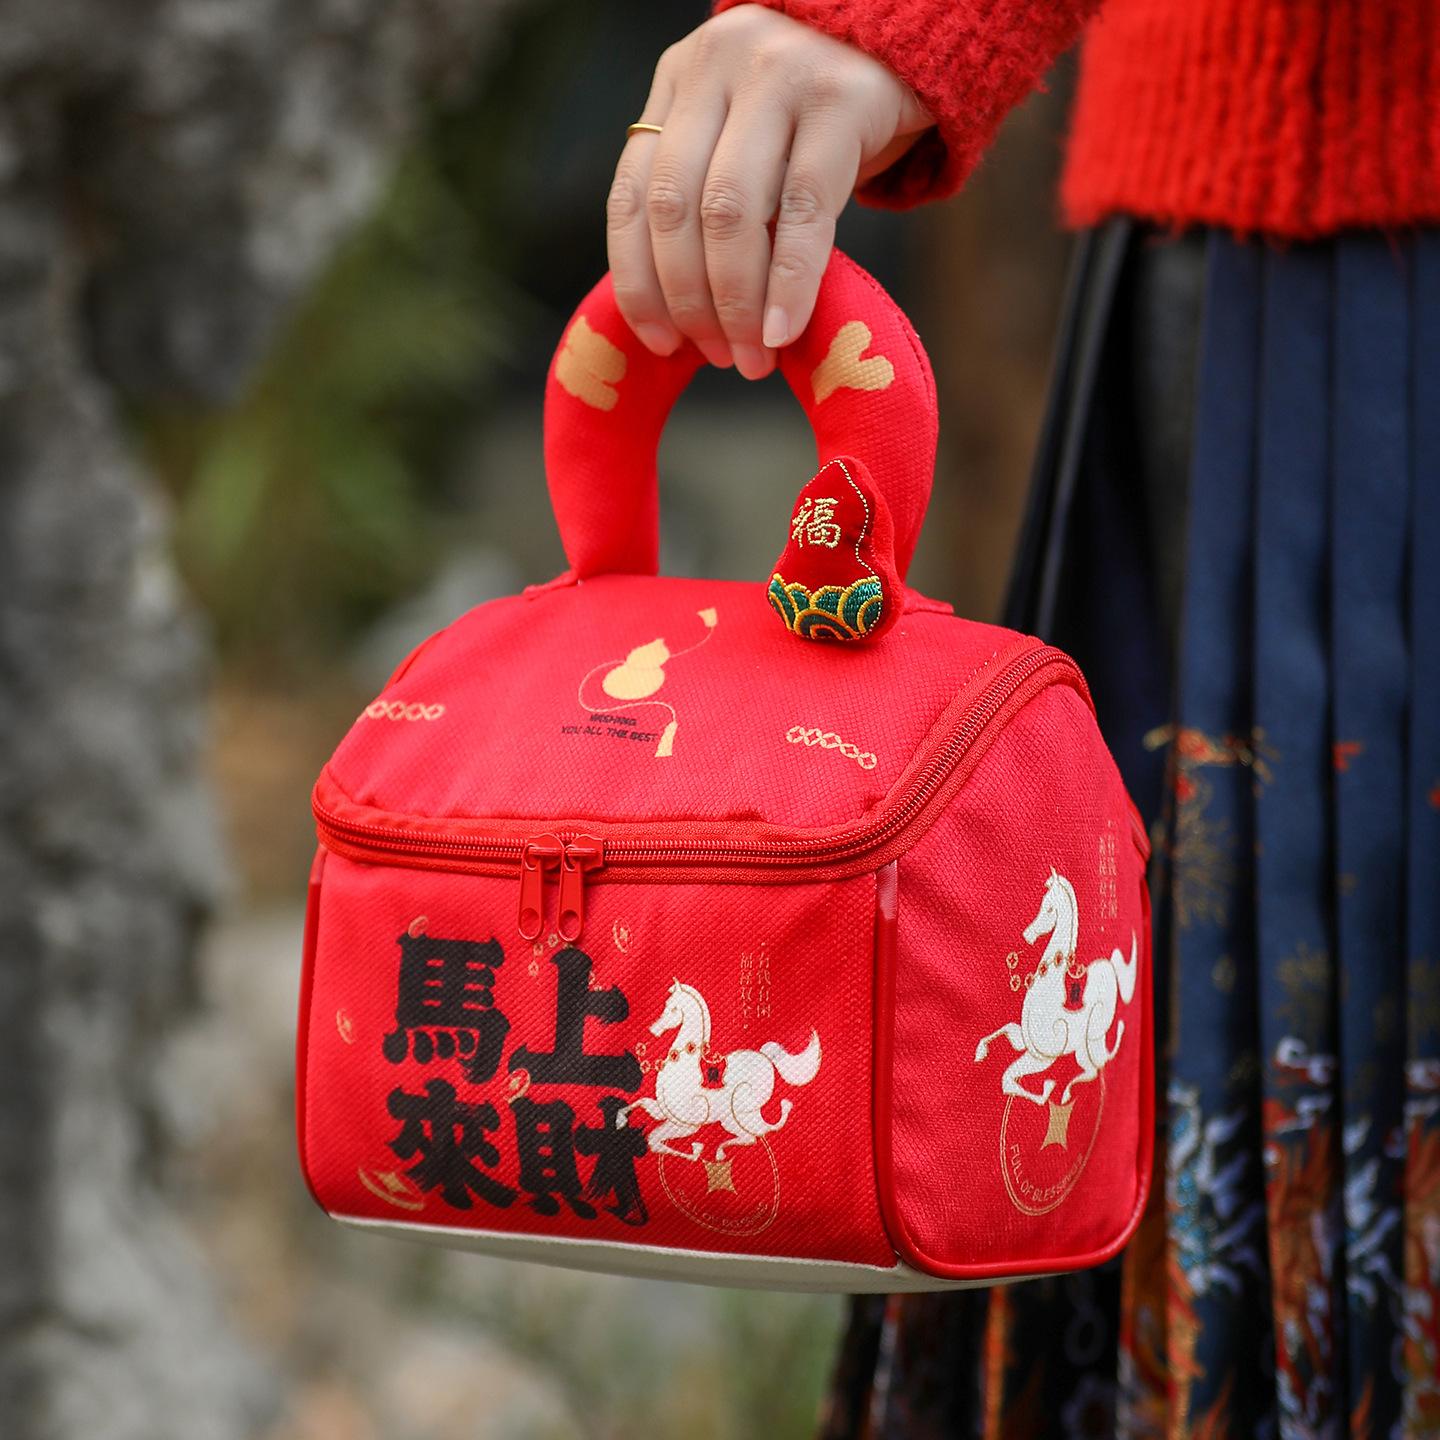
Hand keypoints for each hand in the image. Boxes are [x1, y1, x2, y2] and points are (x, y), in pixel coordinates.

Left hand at [607, 4, 931, 379]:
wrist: (913, 43)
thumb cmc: (824, 114)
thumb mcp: (751, 136)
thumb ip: (710, 195)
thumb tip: (685, 318)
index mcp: (679, 79)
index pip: (633, 194)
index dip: (638, 281)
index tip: (659, 344)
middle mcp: (717, 66)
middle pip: (677, 209)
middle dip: (691, 302)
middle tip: (719, 358)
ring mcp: (778, 74)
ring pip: (730, 212)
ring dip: (736, 302)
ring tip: (752, 357)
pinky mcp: (840, 98)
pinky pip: (803, 211)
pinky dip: (789, 283)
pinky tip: (785, 331)